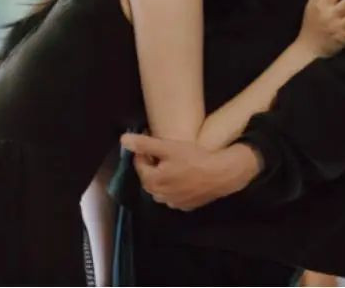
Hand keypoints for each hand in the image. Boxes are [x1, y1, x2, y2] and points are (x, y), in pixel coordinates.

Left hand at [120, 133, 261, 210]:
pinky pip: (175, 195)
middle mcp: (160, 196)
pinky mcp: (187, 206)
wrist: (221, 174)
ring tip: (173, 162)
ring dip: (163, 176)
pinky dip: (175, 186)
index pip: (139, 163)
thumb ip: (145, 144)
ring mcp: (174, 203)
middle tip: (163, 150)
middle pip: (149, 177)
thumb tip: (123, 139)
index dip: (144, 150)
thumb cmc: (194, 158)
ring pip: (161, 188)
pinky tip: (185, 176)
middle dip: (152, 163)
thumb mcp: (168, 147)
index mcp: (152, 181)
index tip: (152, 138)